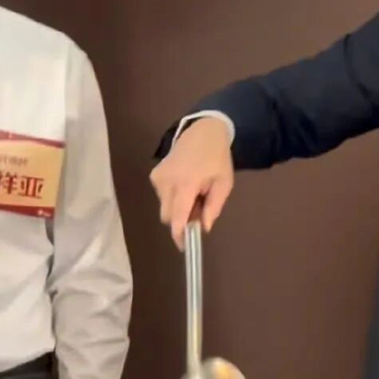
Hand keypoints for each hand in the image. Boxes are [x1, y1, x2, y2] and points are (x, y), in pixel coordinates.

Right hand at [150, 117, 233, 246]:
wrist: (203, 132)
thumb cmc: (217, 158)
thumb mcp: (224, 183)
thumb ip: (213, 207)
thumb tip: (203, 228)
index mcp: (187, 183)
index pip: (177, 216)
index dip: (179, 234)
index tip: (185, 246)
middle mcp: (167, 181)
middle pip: (168, 216)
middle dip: (181, 220)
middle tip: (199, 211)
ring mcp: (158, 177)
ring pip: (164, 207)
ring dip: (178, 208)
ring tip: (194, 193)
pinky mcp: (154, 175)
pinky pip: (162, 196)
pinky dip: (173, 198)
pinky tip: (185, 185)